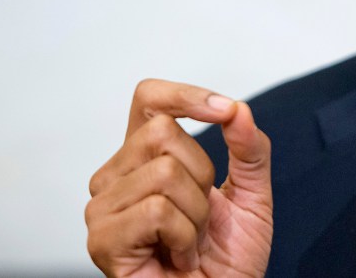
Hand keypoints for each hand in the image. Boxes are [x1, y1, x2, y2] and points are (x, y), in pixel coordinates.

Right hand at [85, 79, 272, 276]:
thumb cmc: (227, 259)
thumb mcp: (253, 194)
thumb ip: (250, 150)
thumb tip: (238, 109)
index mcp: (145, 158)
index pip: (149, 99)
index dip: (185, 96)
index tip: (224, 111)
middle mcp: (116, 177)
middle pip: (163, 131)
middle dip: (203, 175)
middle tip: (200, 217)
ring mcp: (103, 208)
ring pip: (164, 172)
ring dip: (196, 213)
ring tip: (188, 240)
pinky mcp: (102, 240)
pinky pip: (157, 210)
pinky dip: (184, 236)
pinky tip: (177, 256)